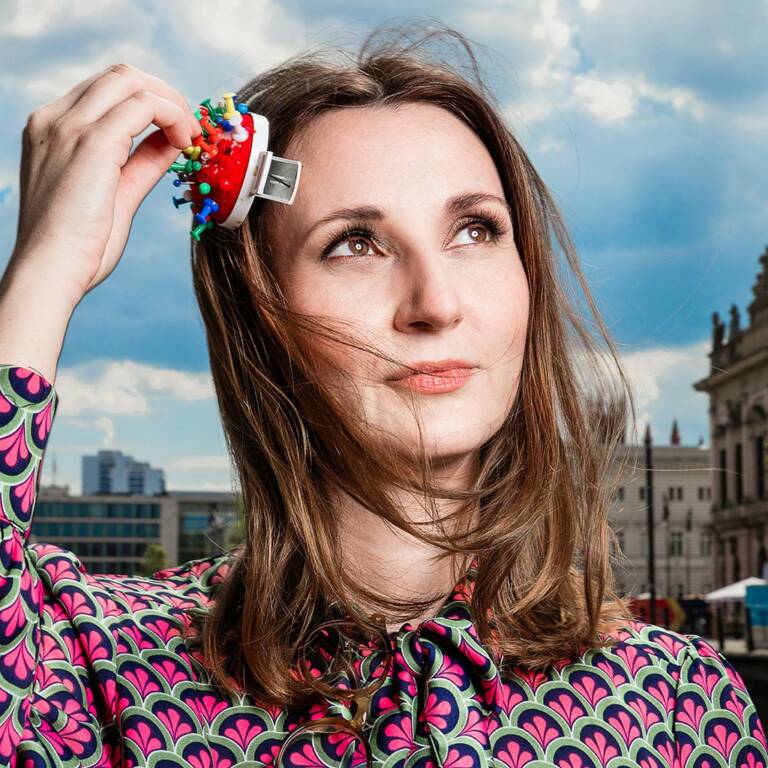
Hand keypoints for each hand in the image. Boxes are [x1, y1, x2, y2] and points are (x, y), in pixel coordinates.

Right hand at [12, 62, 201, 302]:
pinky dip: (173, 116)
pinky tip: (185, 144)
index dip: (150, 104)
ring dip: (172, 103)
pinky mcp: (92, 142)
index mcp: (52, 130)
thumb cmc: (78, 247)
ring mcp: (69, 126)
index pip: (106, 93)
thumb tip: (172, 142)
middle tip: (191, 130)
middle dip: (165, 95)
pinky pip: (144, 105)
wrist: (50, 271)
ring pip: (131, 80)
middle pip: (119, 76)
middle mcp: (54, 119)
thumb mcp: (115, 194)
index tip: (178, 132)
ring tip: (191, 137)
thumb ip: (141, 164)